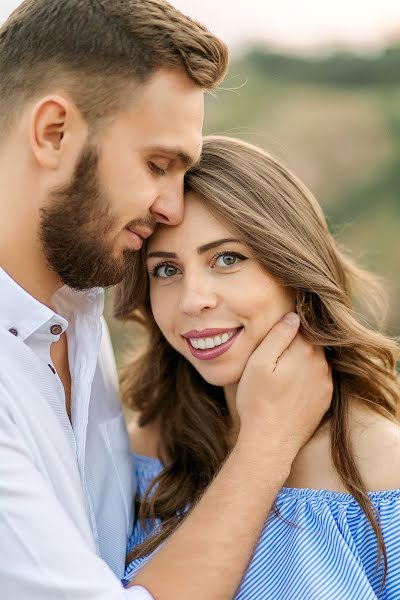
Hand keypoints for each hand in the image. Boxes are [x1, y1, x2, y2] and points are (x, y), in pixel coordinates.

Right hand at [236, 312, 331, 461]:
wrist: (271, 442)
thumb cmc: (258, 401)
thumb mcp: (258, 363)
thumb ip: (277, 336)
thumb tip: (293, 316)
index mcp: (305, 351)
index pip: (301, 325)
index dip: (287, 326)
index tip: (273, 333)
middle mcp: (322, 365)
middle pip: (310, 342)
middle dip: (295, 342)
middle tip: (275, 353)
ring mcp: (326, 383)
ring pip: (315, 360)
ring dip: (302, 360)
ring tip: (281, 370)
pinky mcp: (325, 399)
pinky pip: (318, 378)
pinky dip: (307, 376)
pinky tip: (290, 386)